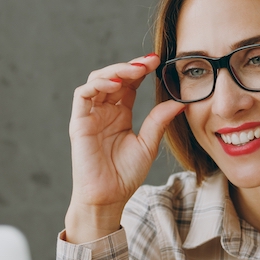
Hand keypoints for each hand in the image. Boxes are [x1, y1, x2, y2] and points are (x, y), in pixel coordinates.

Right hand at [65, 54, 184, 242]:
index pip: (129, 84)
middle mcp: (104, 111)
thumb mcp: (148, 144)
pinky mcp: (78, 122)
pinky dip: (98, 84)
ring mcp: (90, 115)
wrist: (108, 197)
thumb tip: (180, 102)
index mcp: (120, 114)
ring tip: (136, 70)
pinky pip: (83, 94)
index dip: (141, 70)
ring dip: (116, 71)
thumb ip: (159, 120)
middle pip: (114, 77)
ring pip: (98, 80)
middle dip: (131, 66)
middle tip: (150, 62)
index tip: (159, 62)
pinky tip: (116, 85)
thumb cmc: (125, 175)